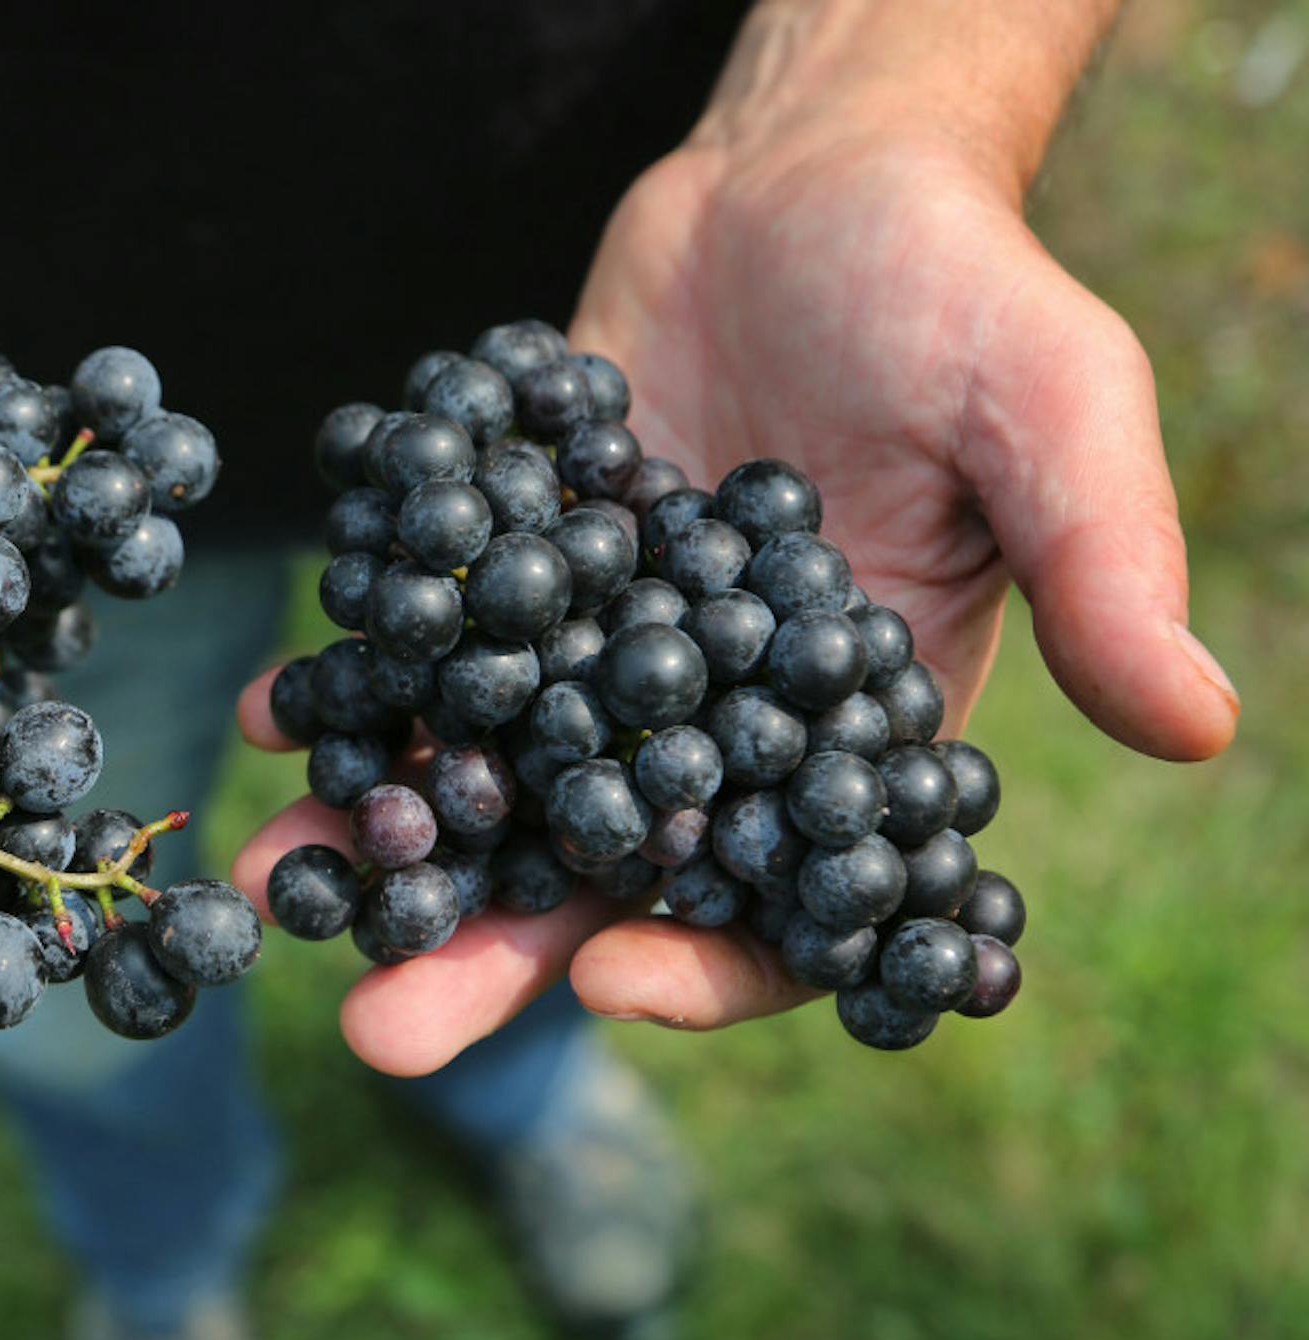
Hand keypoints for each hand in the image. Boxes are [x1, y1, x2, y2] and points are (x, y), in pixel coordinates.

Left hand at [231, 125, 1238, 1074]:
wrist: (808, 174)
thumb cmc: (955, 283)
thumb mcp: (1050, 406)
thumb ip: (1103, 562)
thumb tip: (1204, 727)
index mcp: (845, 732)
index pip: (782, 894)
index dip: (707, 961)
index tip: (606, 983)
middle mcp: (709, 720)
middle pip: (596, 872)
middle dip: (485, 951)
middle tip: (371, 1028)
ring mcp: (597, 652)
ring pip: (486, 779)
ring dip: (380, 844)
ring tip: (271, 885)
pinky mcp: (516, 571)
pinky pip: (427, 650)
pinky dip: (351, 686)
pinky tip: (274, 716)